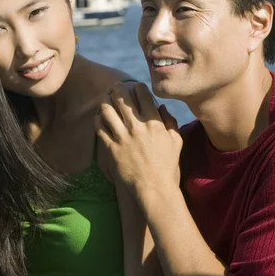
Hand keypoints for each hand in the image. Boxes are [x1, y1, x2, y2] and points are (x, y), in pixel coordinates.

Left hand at [94, 82, 181, 197]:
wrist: (154, 188)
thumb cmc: (168, 167)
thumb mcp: (176, 142)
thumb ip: (171, 122)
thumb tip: (162, 108)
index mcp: (154, 122)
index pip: (143, 94)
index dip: (138, 87)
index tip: (135, 87)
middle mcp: (136, 126)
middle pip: (122, 98)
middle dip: (118, 89)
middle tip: (116, 87)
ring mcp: (122, 137)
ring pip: (107, 110)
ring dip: (105, 102)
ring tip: (105, 100)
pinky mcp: (111, 148)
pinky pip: (100, 128)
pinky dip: (98, 120)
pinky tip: (99, 118)